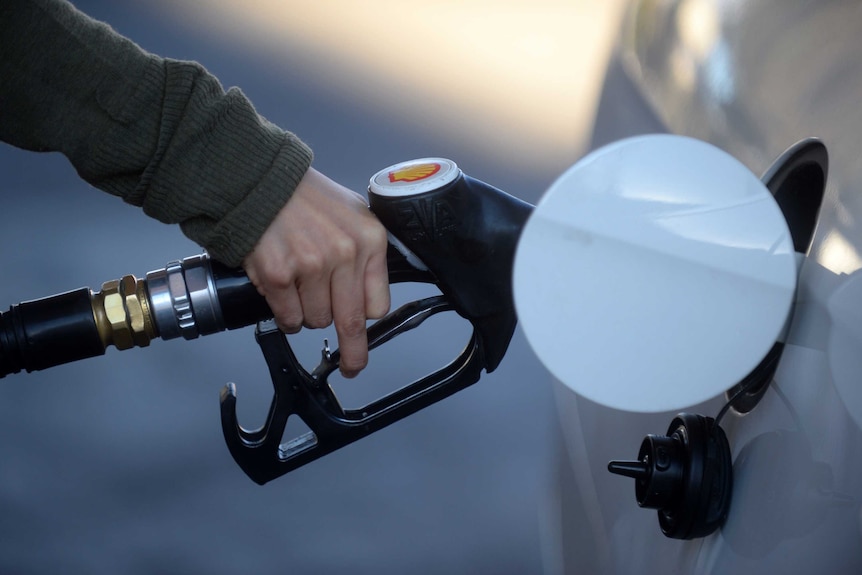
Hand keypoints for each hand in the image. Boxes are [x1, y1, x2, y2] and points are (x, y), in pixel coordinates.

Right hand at [242, 167, 390, 377]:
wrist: (260, 180)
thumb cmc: (304, 197)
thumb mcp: (353, 215)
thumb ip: (365, 253)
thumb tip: (370, 297)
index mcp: (369, 240)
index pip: (378, 304)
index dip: (366, 318)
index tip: (363, 331)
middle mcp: (345, 254)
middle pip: (351, 323)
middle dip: (352, 353)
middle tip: (350, 367)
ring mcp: (311, 266)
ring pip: (316, 321)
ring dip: (306, 315)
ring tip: (297, 286)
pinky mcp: (279, 276)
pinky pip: (289, 318)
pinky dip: (285, 316)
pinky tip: (282, 294)